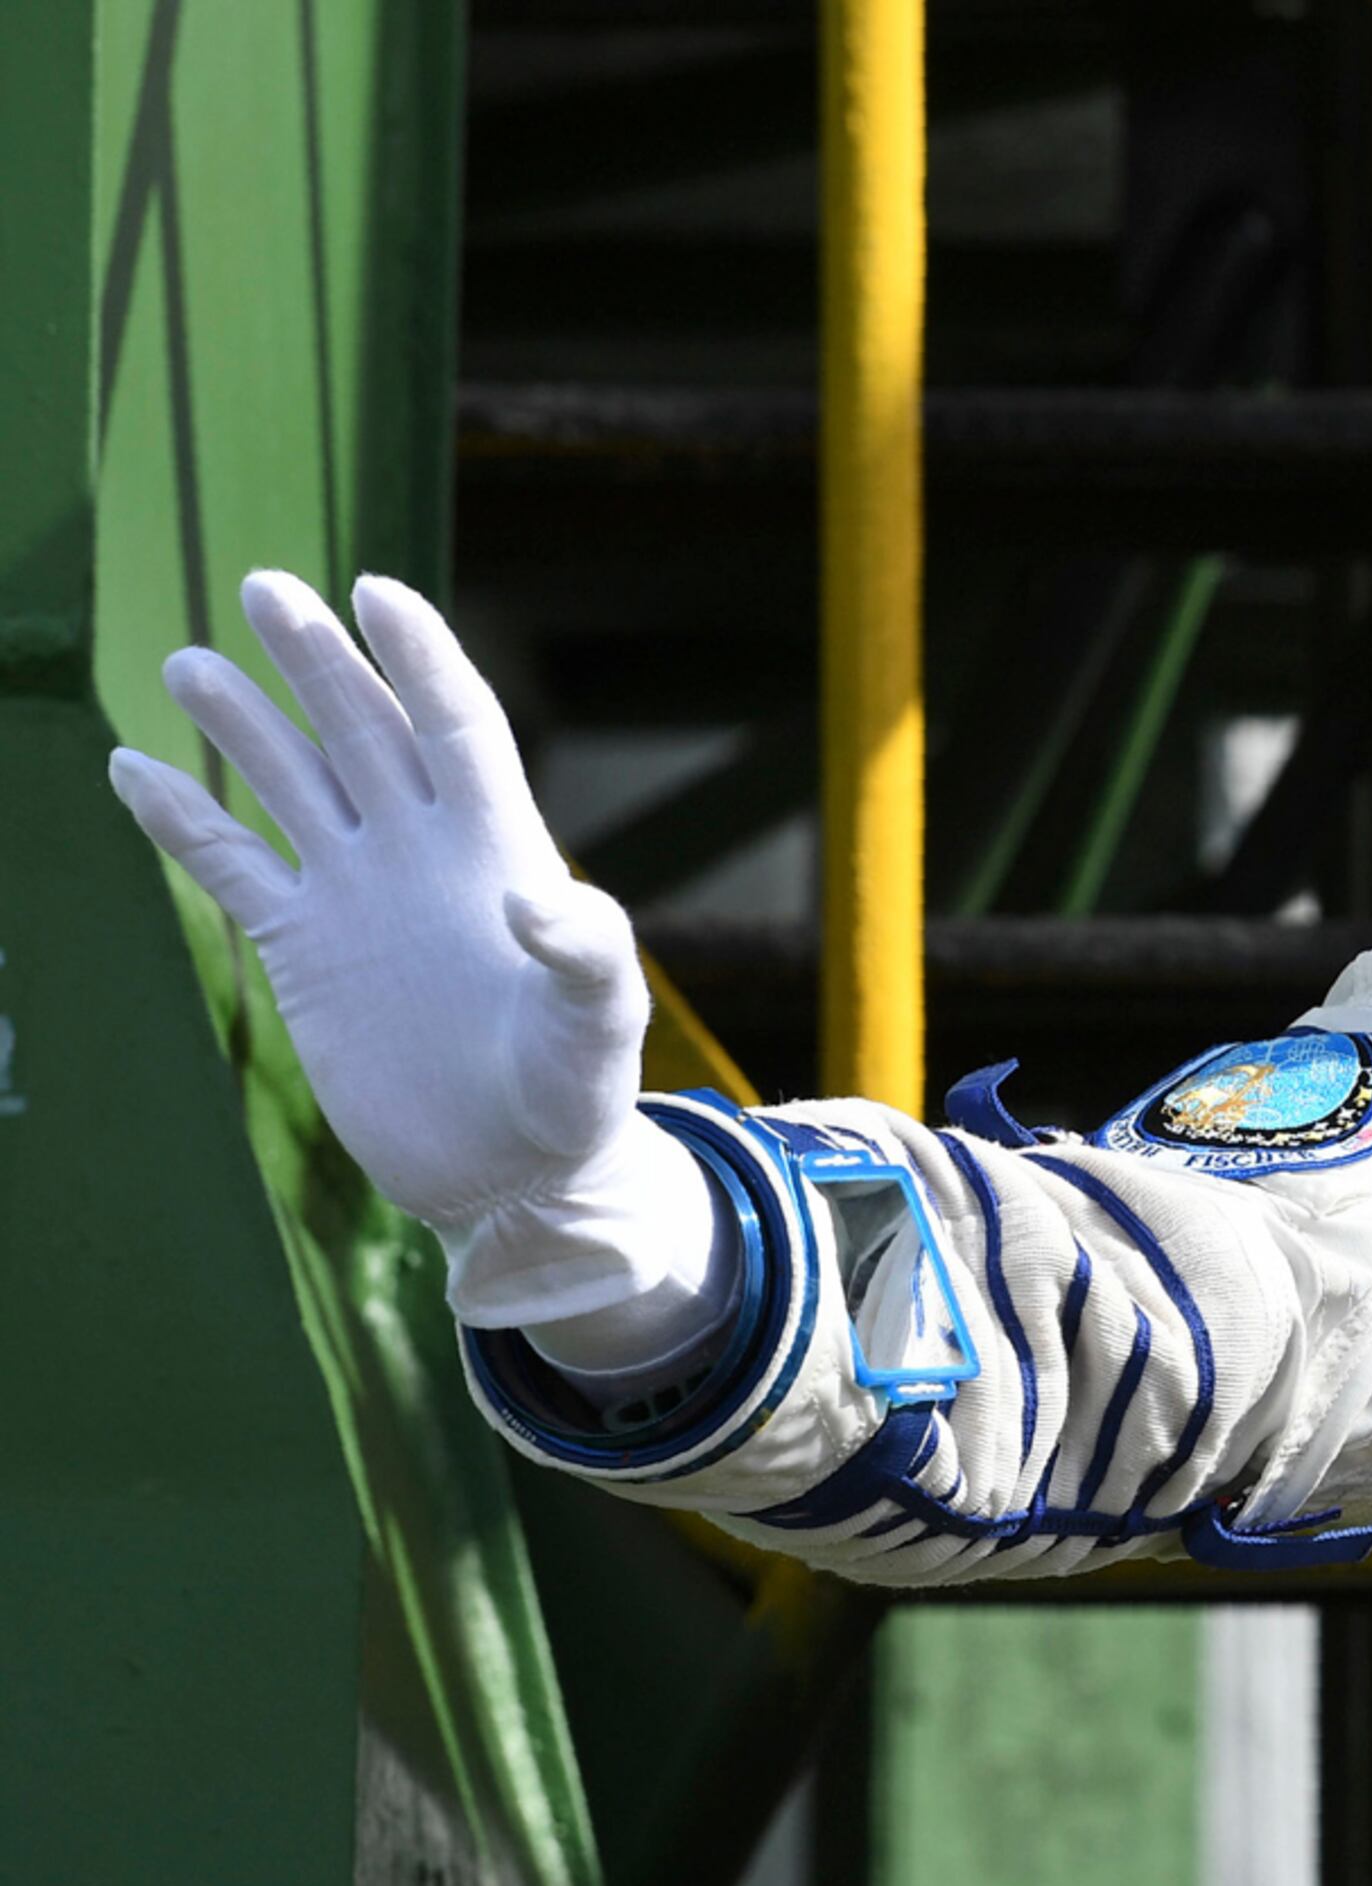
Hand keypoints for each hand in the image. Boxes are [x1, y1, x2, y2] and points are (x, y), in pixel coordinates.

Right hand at [104, 570, 720, 1332]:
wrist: (513, 1172)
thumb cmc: (576, 1094)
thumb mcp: (600, 1025)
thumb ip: (586, 956)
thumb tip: (539, 898)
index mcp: (499, 847)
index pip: (455, 725)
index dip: (420, 657)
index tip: (376, 591)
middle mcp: (421, 852)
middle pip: (362, 729)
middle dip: (317, 660)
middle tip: (265, 588)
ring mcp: (357, 893)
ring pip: (290, 781)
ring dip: (242, 723)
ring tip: (189, 662)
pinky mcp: (304, 948)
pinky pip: (232, 866)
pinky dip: (182, 822)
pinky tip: (131, 769)